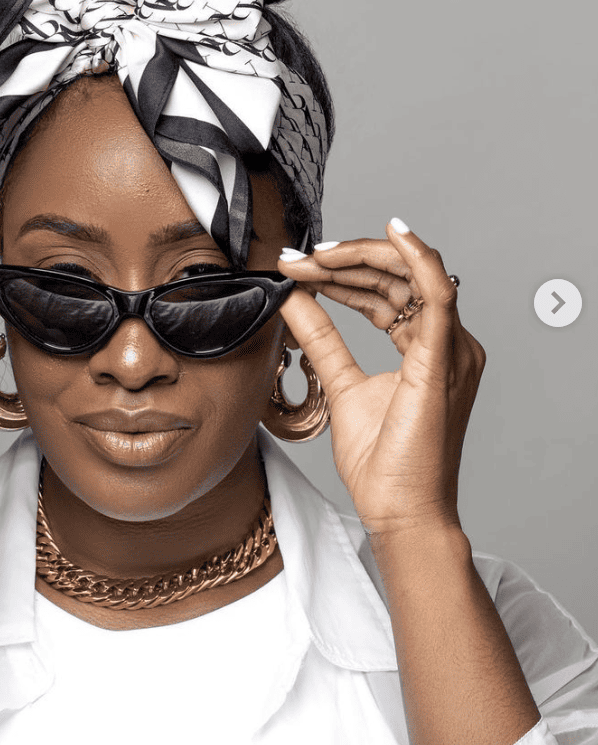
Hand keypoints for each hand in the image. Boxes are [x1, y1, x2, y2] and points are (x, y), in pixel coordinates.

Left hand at [276, 221, 485, 537]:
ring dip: (358, 260)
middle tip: (296, 259)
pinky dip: (416, 258)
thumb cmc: (383, 463)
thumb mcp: (339, 385)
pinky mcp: (444, 358)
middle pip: (397, 279)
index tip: (297, 266)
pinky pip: (438, 293)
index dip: (342, 273)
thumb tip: (292, 298)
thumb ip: (320, 338)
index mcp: (427, 349)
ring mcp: (451, 349)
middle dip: (343, 262)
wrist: (399, 511)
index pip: (388, 292)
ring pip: (410, 277)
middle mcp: (447, 344)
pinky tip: (392, 233)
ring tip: (312, 257)